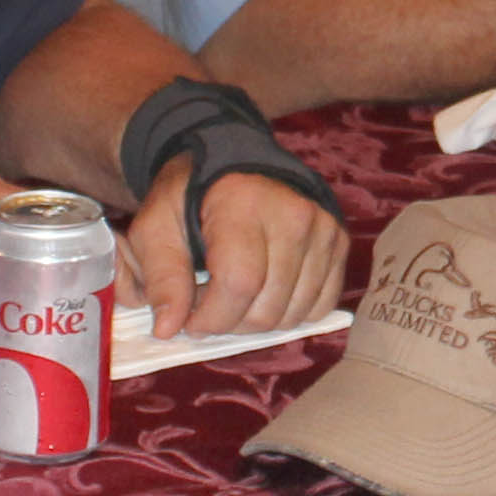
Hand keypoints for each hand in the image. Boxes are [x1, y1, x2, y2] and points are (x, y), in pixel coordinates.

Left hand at [126, 162, 347, 340]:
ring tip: (236, 297)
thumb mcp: (157, 227)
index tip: (191, 320)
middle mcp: (293, 215)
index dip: (211, 318)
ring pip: (294, 314)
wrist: (237, 166)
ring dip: (259, 321)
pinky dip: (290, 313)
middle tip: (210, 306)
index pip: (238, 285)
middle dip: (231, 323)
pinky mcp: (339, 243)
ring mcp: (323, 230)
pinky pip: (320, 306)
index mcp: (244, 205)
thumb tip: (167, 329)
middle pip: (268, 308)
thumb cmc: (192, 197)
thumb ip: (161, 277)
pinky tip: (266, 295)